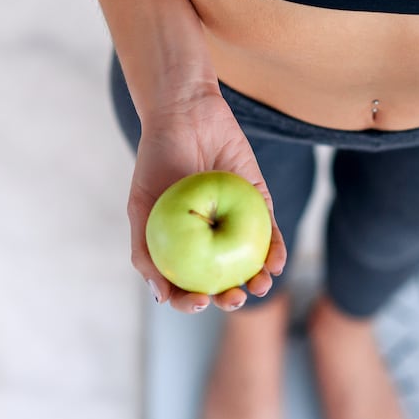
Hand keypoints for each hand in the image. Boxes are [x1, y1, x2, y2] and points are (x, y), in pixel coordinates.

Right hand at [127, 88, 286, 312]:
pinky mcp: (259, 206)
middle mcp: (208, 241)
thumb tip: (161, 298)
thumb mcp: (141, 208)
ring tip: (259, 287)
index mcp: (179, 247)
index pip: (185, 287)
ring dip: (257, 283)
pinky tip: (276, 265)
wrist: (187, 116)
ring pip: (249, 265)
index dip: (192, 302)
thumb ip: (145, 252)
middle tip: (234, 298)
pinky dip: (276, 252)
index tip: (200, 302)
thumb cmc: (157, 160)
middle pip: (221, 282)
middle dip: (230, 299)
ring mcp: (235, 225)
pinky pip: (271, 236)